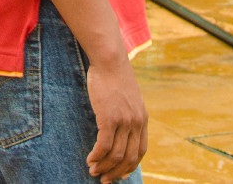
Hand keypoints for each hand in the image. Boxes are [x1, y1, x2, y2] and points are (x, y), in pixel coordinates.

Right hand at [84, 56, 146, 181]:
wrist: (110, 60)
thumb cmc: (114, 77)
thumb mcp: (128, 97)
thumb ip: (128, 113)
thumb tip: (120, 128)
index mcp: (142, 119)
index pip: (141, 151)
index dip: (130, 166)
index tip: (120, 174)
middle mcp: (136, 122)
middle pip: (129, 158)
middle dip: (116, 172)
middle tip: (104, 179)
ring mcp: (124, 121)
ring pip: (116, 155)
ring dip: (104, 166)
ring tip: (93, 171)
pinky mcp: (110, 118)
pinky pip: (104, 145)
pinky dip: (97, 156)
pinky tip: (90, 159)